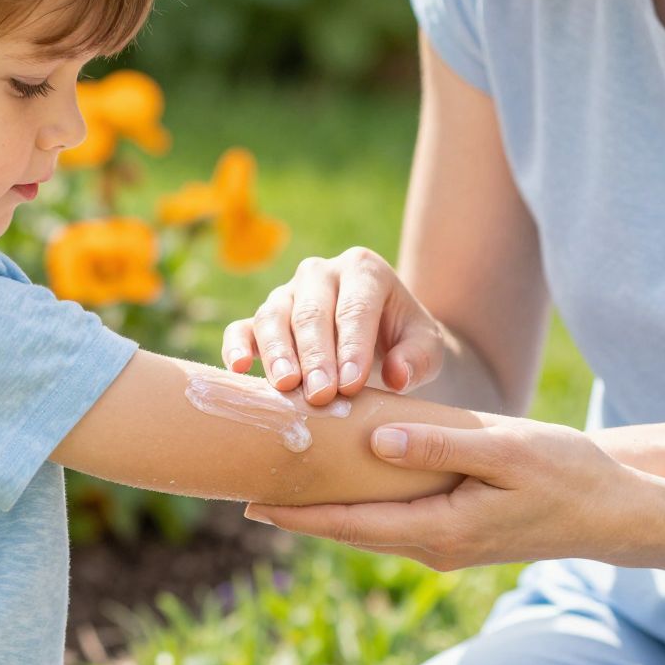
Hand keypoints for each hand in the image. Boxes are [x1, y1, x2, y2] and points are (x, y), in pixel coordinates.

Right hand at [222, 247, 445, 405]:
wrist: (384, 343)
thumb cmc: (406, 344)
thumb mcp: (428, 348)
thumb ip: (419, 358)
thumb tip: (397, 376)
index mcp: (364, 270)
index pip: (355, 308)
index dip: (352, 346)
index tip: (351, 385)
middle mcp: (321, 274)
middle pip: (312, 312)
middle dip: (316, 355)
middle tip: (320, 394)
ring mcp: (288, 293)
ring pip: (274, 316)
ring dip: (277, 352)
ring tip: (285, 386)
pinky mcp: (262, 319)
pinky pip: (243, 328)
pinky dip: (237, 345)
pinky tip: (239, 368)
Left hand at [244, 419, 664, 599]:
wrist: (618, 512)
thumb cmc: (568, 474)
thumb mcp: (505, 449)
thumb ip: (440, 444)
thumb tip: (376, 438)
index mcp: (442, 527)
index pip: (352, 524)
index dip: (300, 514)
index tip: (251, 502)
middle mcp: (438, 545)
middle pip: (353, 532)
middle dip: (303, 516)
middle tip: (249, 495)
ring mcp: (452, 543)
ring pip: (374, 529)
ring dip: (332, 512)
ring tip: (288, 490)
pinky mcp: (465, 533)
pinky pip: (398, 522)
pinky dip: (366, 507)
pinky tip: (354, 485)